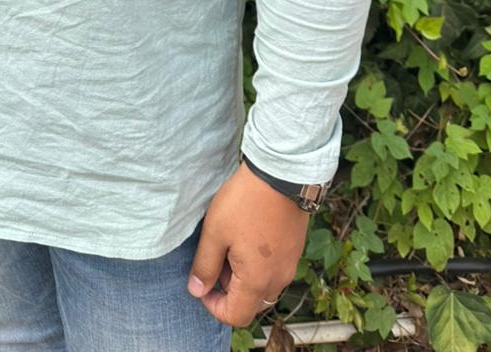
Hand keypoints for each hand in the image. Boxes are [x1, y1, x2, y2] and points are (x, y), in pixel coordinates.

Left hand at [187, 161, 309, 328]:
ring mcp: (290, 264)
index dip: (213, 306)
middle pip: (250, 303)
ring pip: (263, 286)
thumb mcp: (215, 232)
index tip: (203, 283)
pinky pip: (274, 269)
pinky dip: (258, 264)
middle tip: (216, 258)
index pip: (236, 316)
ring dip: (243, 276)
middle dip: (228, 289)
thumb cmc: (245, 201)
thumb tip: (197, 290)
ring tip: (230, 243)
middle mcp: (278, 279)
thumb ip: (205, 265)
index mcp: (257, 281)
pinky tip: (247, 235)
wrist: (281, 174)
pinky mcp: (294, 249)